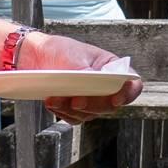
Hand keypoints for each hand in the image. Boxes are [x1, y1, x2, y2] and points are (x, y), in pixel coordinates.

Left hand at [13, 28, 143, 122]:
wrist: (35, 55)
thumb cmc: (59, 50)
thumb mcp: (74, 57)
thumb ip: (86, 74)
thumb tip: (92, 89)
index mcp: (113, 68)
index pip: (132, 84)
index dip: (128, 94)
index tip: (116, 98)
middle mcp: (105, 86)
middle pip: (111, 105)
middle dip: (93, 105)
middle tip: (77, 100)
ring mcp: (91, 99)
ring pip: (91, 114)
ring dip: (73, 110)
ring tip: (54, 98)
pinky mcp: (76, 108)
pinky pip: (75, 118)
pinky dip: (64, 113)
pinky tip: (52, 102)